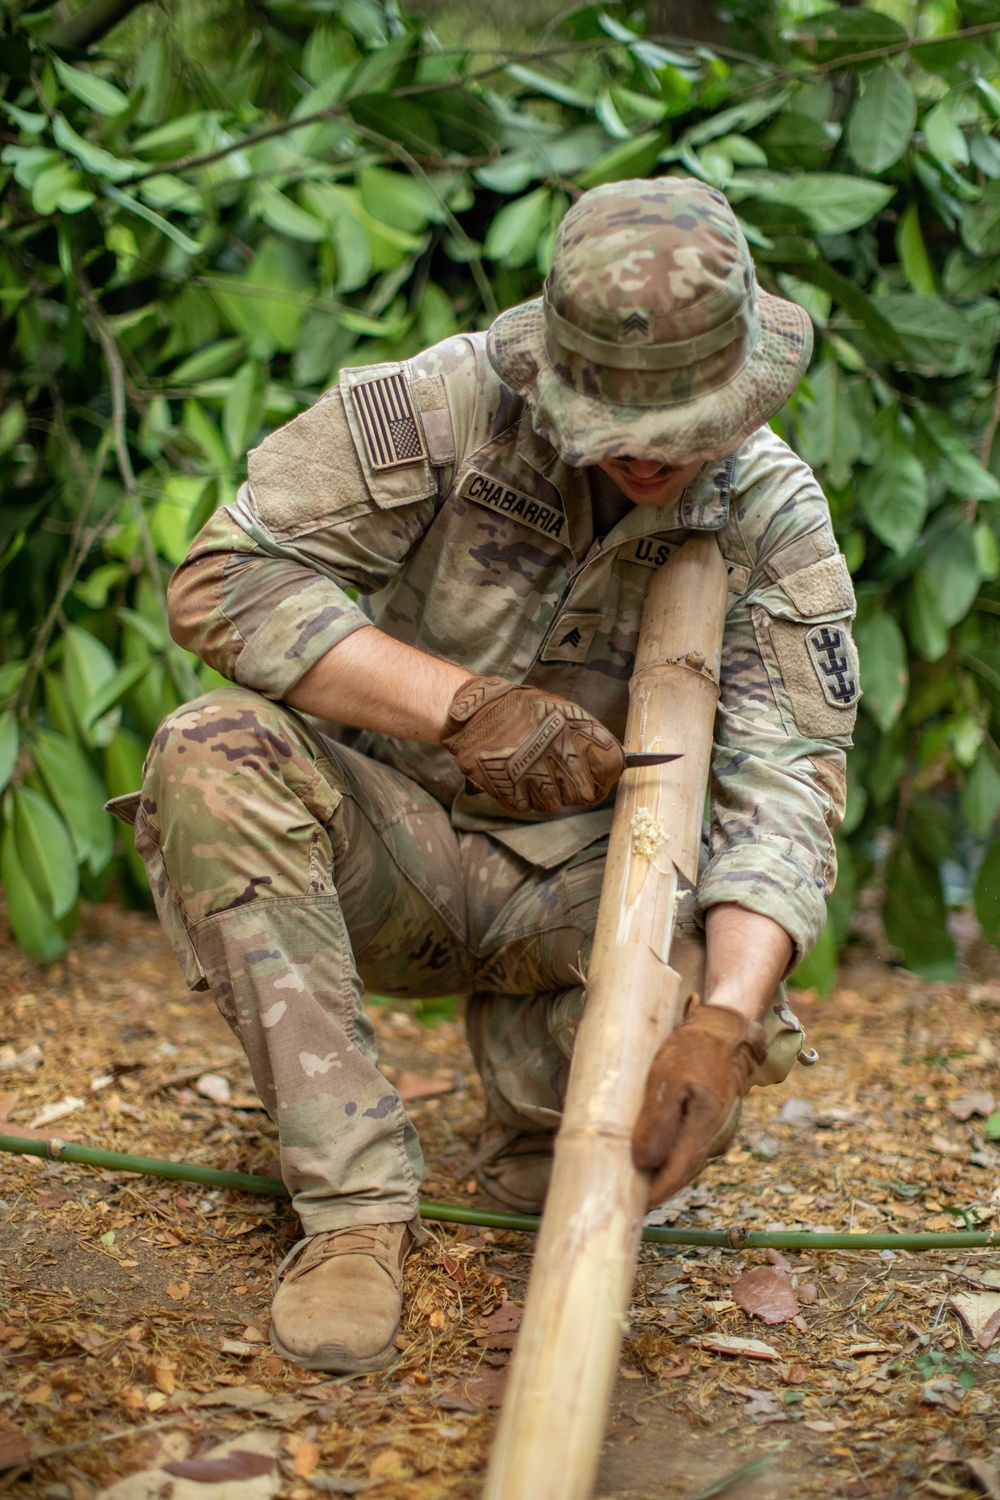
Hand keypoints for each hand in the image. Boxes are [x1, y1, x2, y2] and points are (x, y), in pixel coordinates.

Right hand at [442, 675, 624, 816]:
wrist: (471, 712)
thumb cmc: (515, 709)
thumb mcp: (555, 708)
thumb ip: (584, 733)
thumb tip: (616, 760)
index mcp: (572, 726)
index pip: (611, 763)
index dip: (607, 776)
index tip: (601, 779)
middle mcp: (555, 748)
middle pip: (585, 793)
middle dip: (575, 791)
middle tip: (561, 781)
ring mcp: (531, 769)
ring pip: (554, 804)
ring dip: (545, 796)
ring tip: (532, 775)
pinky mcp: (508, 786)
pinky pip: (526, 806)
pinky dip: (520, 798)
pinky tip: (514, 779)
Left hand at [631, 1004, 766, 1206]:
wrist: (725, 1030)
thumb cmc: (692, 1050)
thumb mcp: (666, 1079)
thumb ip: (657, 1123)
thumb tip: (644, 1163)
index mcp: (704, 1130)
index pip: (676, 1176)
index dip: (653, 1196)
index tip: (630, 1209)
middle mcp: (717, 1139)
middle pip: (682, 1174)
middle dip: (656, 1188)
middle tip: (626, 1199)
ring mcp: (721, 1133)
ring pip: (687, 1161)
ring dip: (665, 1171)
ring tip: (635, 1179)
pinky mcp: (718, 1125)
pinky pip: (692, 1147)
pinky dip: (674, 1154)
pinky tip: (655, 1152)